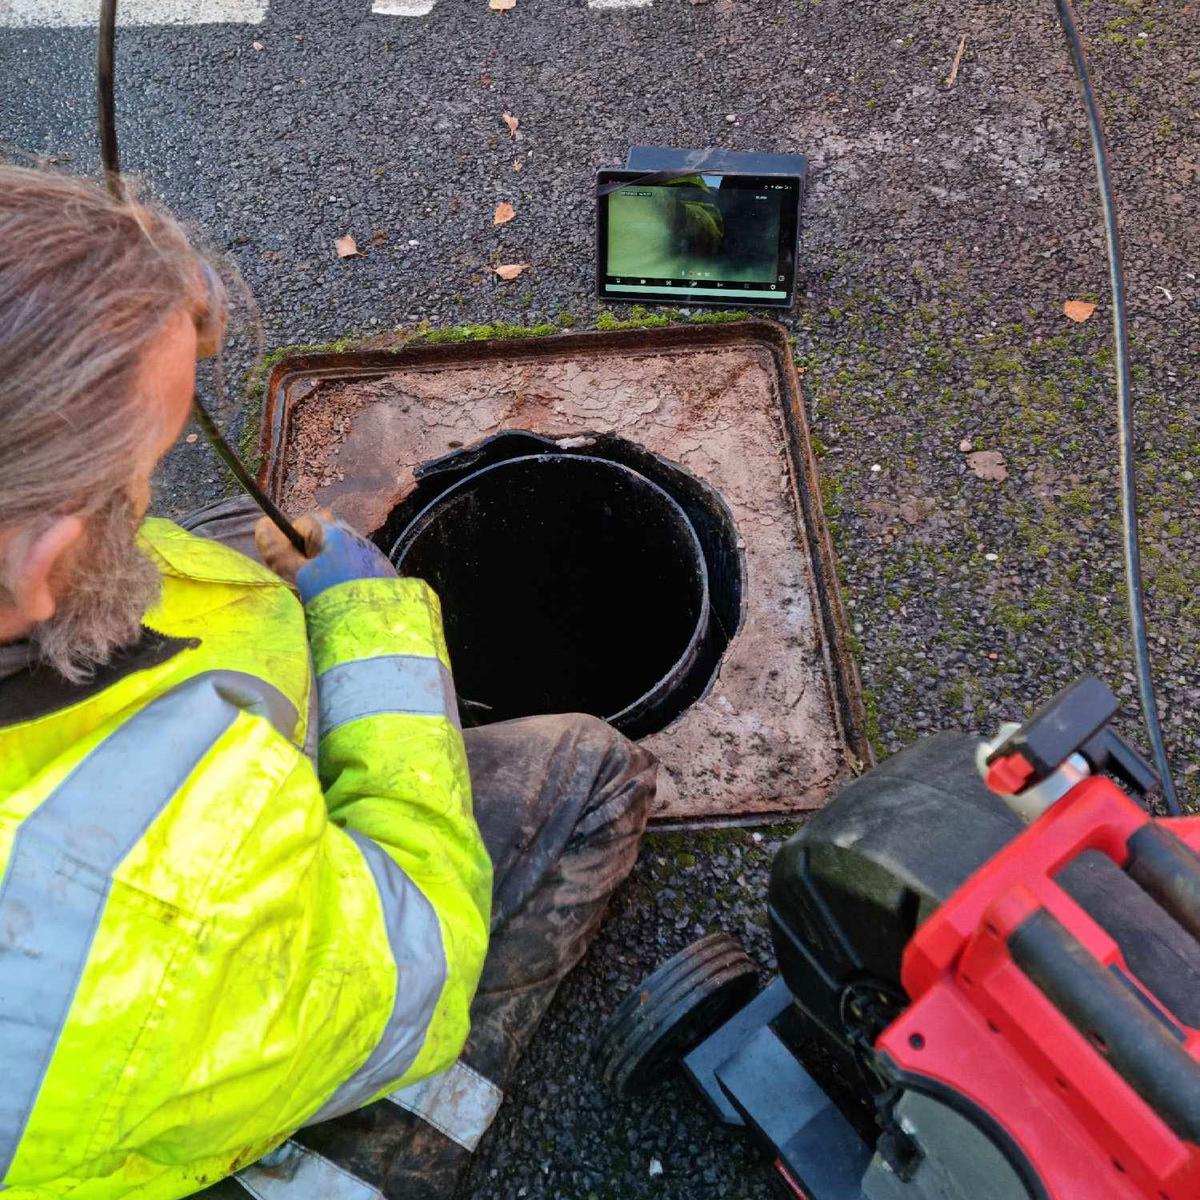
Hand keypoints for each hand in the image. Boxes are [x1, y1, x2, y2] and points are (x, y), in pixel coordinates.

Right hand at [255, 511, 395, 601]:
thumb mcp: (299, 577)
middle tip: (306, 580)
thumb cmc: (334, 599)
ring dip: (328, 568)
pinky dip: (346, 578)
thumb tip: (263, 525)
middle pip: (323, 537)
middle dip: (310, 555)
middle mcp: (356, 536)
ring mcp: (372, 554)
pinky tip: (347, 598)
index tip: (289, 565)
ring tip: (327, 593)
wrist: (381, 626)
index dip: (290, 542)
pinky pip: (357, 567)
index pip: (303, 522)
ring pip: (339, 553)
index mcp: (335, 533)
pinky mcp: (383, 572)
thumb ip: (279, 552)